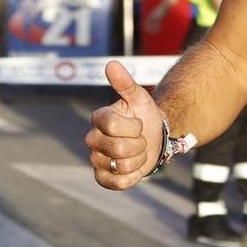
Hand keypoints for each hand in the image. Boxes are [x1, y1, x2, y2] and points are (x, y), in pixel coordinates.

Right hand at [85, 60, 162, 189]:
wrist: (154, 138)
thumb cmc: (144, 116)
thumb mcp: (139, 98)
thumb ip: (125, 83)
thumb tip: (111, 64)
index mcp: (99, 119)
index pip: (111, 126)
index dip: (133, 127)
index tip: (139, 123)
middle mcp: (92, 139)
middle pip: (117, 148)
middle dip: (139, 144)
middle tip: (140, 139)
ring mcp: (95, 160)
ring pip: (121, 166)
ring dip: (138, 159)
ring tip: (137, 151)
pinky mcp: (102, 178)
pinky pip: (118, 183)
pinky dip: (132, 176)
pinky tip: (134, 166)